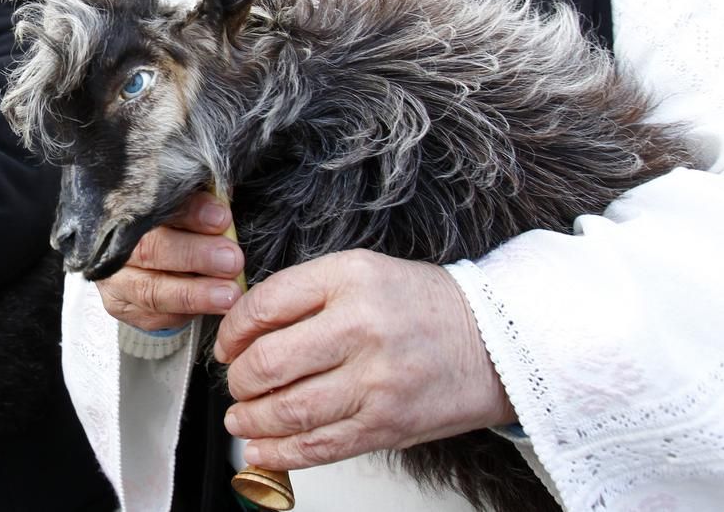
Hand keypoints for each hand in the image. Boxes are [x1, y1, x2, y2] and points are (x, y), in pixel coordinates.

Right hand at [96, 191, 244, 331]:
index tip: (222, 218)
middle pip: (150, 249)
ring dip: (194, 293)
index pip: (156, 208)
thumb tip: (227, 196)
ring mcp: (112, 278)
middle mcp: (112, 243)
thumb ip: (200, 201)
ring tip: (229, 294)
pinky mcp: (119, 306)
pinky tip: (212, 309)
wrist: (143, 261)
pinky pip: (151, 314)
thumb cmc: (173, 227)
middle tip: (232, 260)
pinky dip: (184, 312)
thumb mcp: (184, 208)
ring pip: (150, 289)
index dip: (190, 213)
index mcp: (127, 209)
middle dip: (195, 255)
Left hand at [215, 249, 515, 470]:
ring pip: (288, 410)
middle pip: (268, 362)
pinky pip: (319, 446)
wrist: (496, 343)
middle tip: (236, 383)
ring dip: (250, 420)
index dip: (232, 331)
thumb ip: (304, 294)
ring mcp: (375, 380)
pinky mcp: (386, 424)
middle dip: (238, 379)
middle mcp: (360, 327)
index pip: (264, 306)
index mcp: (348, 279)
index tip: (227, 345)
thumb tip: (245, 329)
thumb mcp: (362, 272)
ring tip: (241, 418)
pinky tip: (261, 449)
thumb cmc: (422, 306)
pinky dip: (280, 452)